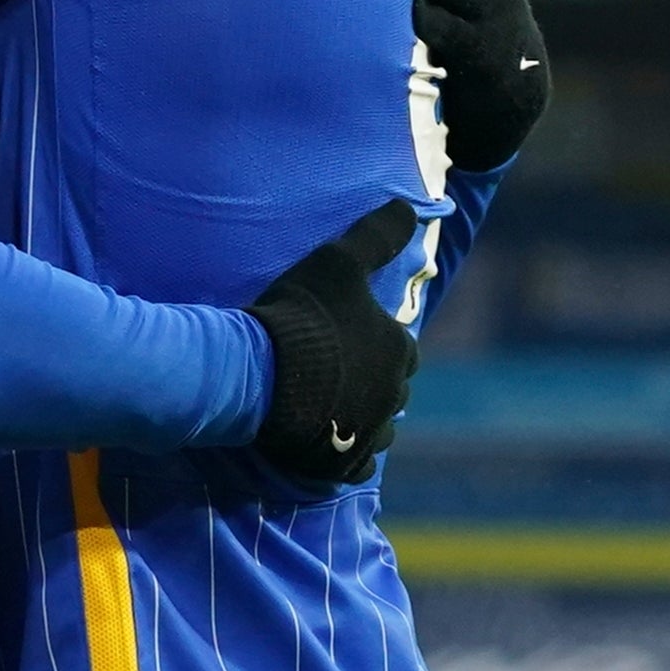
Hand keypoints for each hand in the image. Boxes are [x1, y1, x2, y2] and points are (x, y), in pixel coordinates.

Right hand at [247, 200, 421, 485]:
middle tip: (326, 372)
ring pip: (374, 426)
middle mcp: (395, 392)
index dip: (369, 341)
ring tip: (320, 407)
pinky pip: (353, 463)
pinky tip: (320, 443)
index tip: (339, 338)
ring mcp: (370, 431)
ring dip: (356, 418)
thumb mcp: (336, 262)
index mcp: (399, 349)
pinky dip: (343, 455)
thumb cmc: (301, 315)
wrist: (261, 376)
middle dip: (366, 381)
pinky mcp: (344, 464)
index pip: (397, 346)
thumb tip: (408, 205)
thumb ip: (376, 236)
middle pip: (386, 387)